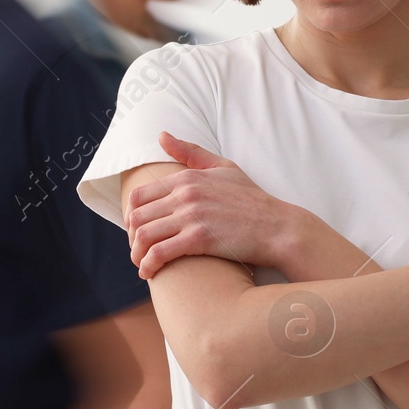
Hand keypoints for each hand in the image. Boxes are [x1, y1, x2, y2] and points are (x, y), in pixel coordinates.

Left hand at [124, 131, 297, 277]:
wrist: (277, 226)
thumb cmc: (252, 199)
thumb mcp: (223, 167)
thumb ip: (191, 152)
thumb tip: (162, 135)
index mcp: (187, 177)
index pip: (140, 196)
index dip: (132, 216)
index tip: (138, 230)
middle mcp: (185, 194)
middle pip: (137, 217)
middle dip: (132, 238)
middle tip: (138, 250)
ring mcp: (191, 216)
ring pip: (144, 236)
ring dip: (137, 254)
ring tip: (142, 264)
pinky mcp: (198, 239)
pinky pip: (159, 253)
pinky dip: (148, 265)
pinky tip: (150, 273)